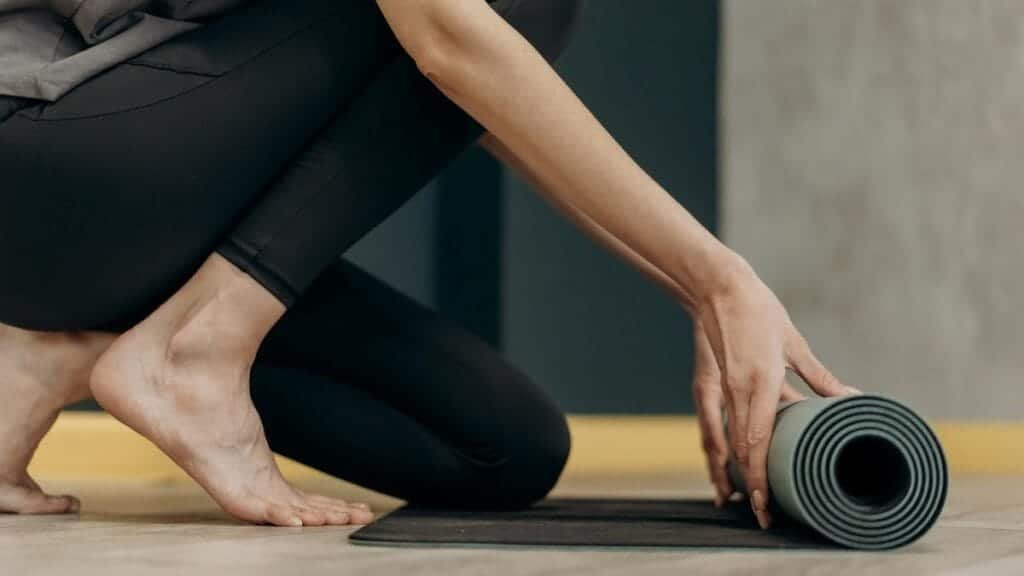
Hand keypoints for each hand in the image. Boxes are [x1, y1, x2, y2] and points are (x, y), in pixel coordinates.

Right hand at [693, 255, 859, 528]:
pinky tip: (725, 462)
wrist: (717, 288)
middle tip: (763, 515)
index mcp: (761, 381)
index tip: (766, 503)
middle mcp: (737, 391)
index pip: (757, 441)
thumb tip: (850, 400)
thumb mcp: (794, 344)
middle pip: (740, 450)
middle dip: (751, 485)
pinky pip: (715, 424)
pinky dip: (721, 448)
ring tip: (736, 499)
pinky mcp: (710, 384)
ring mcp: (720, 389)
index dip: (761, 477)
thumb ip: (820, 379)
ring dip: (730, 472)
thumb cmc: (758, 312)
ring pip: (723, 442)